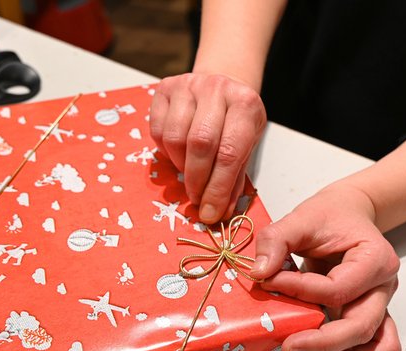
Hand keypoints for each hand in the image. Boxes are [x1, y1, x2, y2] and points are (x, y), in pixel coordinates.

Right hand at [150, 73, 266, 222]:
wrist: (223, 81)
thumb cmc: (235, 119)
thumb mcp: (247, 144)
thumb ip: (234, 178)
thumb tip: (219, 212)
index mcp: (245, 104)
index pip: (229, 152)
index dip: (217, 188)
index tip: (209, 212)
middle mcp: (216, 89)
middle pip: (199, 144)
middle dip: (196, 180)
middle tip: (196, 199)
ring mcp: (188, 85)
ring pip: (174, 138)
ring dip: (179, 165)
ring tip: (189, 171)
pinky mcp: (165, 88)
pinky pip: (157, 130)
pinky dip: (165, 151)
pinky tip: (178, 152)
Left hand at [251, 184, 402, 350]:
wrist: (347, 215)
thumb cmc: (330, 217)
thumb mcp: (300, 218)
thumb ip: (277, 240)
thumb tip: (260, 272)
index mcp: (375, 259)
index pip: (338, 288)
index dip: (301, 291)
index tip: (270, 282)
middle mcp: (383, 286)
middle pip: (361, 325)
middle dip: (323, 341)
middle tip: (288, 346)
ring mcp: (379, 305)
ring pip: (377, 346)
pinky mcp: (369, 316)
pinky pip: (374, 348)